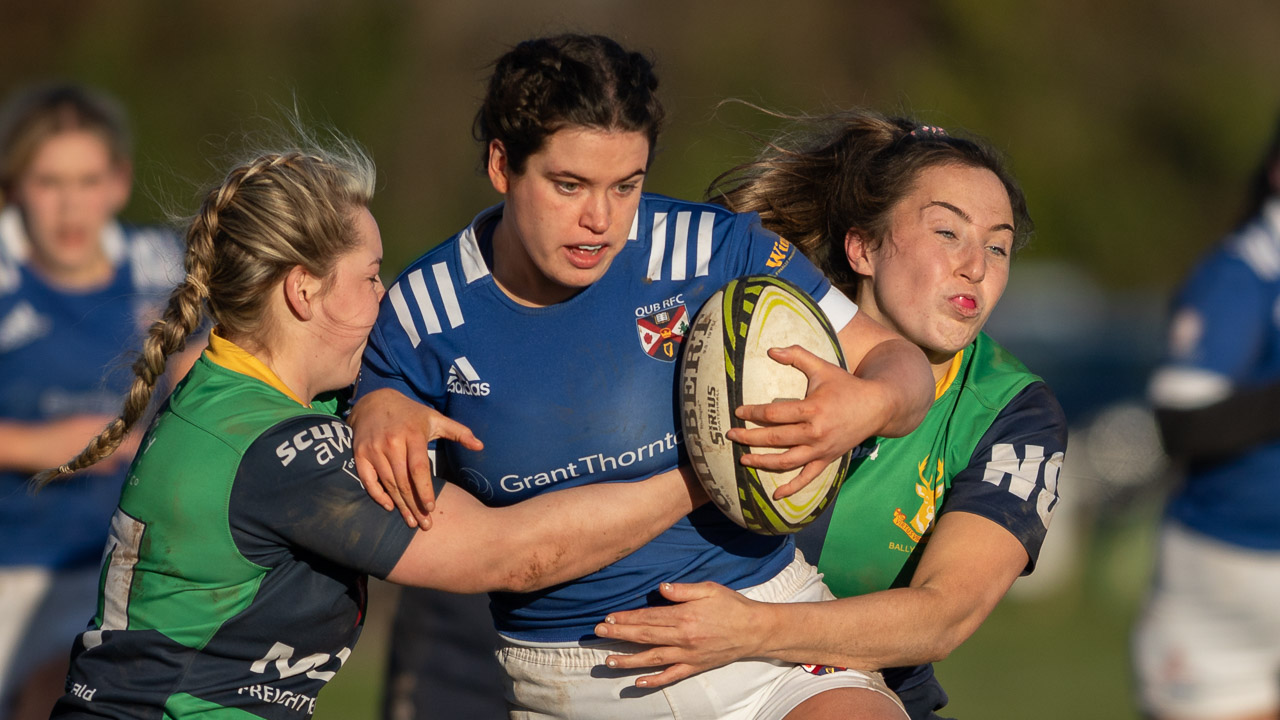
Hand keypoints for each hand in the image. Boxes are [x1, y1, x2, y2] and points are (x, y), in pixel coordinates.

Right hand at [348, 388, 482, 528]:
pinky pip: (368, 480)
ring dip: (400, 505)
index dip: (425, 490)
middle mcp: (392, 442)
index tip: (431, 508)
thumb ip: (459, 432)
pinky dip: (378, 495)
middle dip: (414, 505)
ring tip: (411, 521)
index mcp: (412, 434)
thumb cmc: (411, 414)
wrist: (374, 402)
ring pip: (388, 483)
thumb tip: (481, 446)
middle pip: (404, 481)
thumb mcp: (435, 419)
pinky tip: (390, 507)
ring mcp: (374, 449)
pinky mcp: (360, 454)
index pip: (419, 468)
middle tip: (424, 524)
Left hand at [593, 581, 766, 687]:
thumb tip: (661, 588)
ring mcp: (688, 655)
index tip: (609, 617)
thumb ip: (684, 590)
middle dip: (619, 634)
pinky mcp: (695, 667)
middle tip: (598, 633)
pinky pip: (671, 676)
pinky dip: (654, 681)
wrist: (755, 630)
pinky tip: (637, 682)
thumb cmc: (732, 605)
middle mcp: (683, 638)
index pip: (649, 617)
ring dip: (628, 660)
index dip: (627, 617)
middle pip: (645, 636)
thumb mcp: (710, 589)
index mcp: (685, 616)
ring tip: (608, 661)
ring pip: (653, 659)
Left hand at [727, 345, 885, 498]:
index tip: (738, 412)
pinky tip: (775, 495)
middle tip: (730, 435)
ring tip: (743, 460)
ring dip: (762, 462)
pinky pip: (808, 478)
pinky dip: (792, 488)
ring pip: (786, 461)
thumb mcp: (822, 367)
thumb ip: (797, 356)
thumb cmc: (846, 385)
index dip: (753, 413)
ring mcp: (821, 449)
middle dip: (749, 438)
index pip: (774, 415)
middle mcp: (815, 432)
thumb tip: (770, 350)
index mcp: (812, 409)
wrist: (878, 407)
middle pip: (775, 439)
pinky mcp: (827, 460)